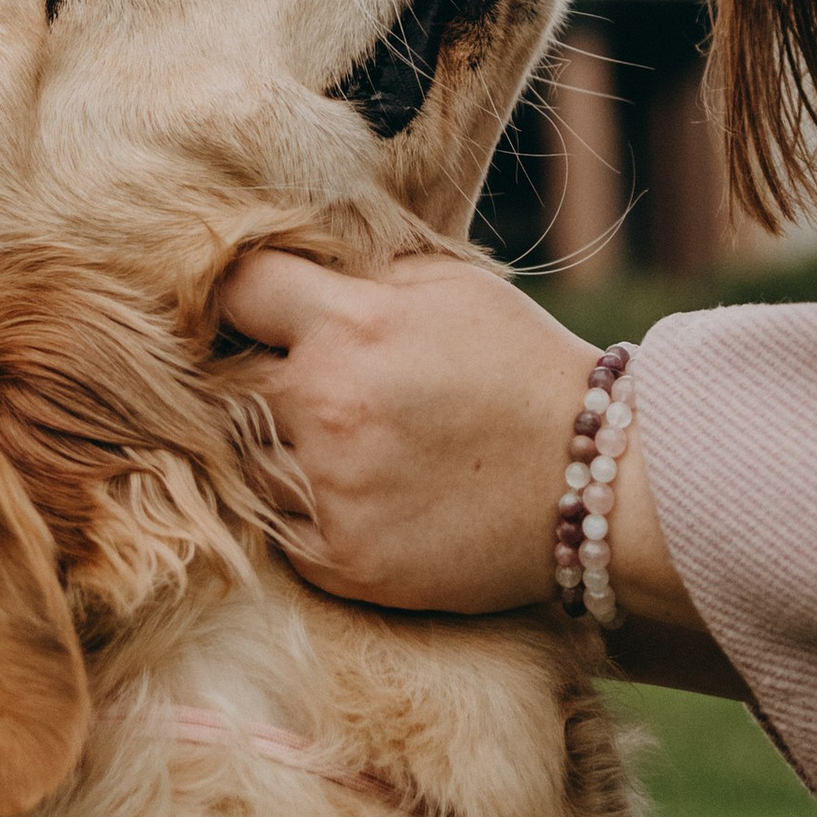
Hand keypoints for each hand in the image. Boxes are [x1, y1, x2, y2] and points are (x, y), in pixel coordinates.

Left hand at [220, 250, 707, 633]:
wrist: (595, 481)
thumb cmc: (517, 366)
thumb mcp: (445, 283)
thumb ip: (356, 269)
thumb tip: (282, 256)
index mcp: (350, 325)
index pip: (237, 289)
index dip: (240, 293)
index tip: (252, 307)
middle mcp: (326, 406)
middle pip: (221, 377)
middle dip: (240, 368)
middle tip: (266, 371)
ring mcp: (329, 489)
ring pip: (236, 456)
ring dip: (260, 440)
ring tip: (306, 432)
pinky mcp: (340, 561)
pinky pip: (271, 523)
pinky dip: (289, 503)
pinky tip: (331, 484)